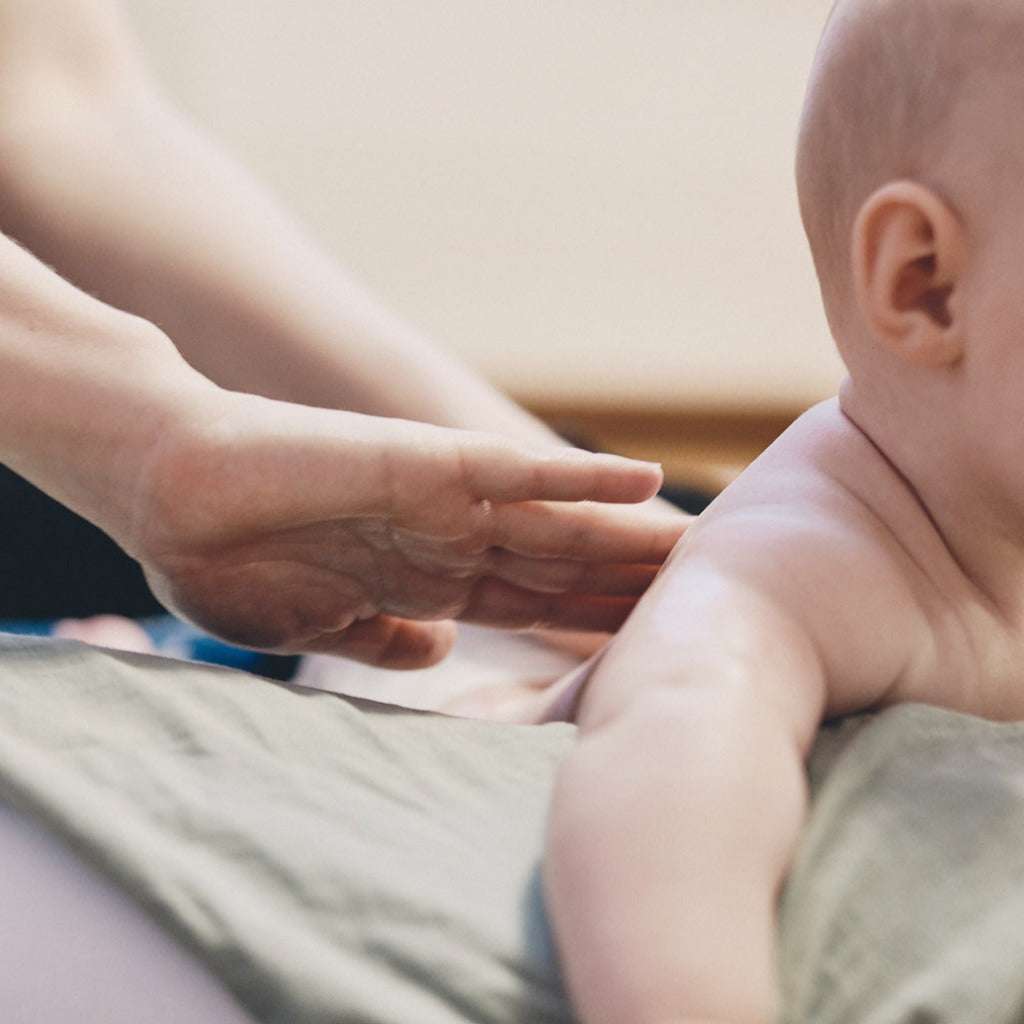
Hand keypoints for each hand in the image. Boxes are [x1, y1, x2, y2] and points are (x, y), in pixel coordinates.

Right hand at [128, 390, 685, 667]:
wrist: (174, 497)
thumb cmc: (234, 562)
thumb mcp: (323, 622)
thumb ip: (386, 634)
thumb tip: (438, 651)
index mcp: (431, 578)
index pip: (537, 605)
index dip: (599, 623)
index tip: (660, 646)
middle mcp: (453, 538)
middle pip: (567, 567)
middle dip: (637, 588)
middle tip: (721, 604)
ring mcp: (447, 501)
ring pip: (561, 523)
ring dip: (633, 538)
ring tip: (708, 548)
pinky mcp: (427, 465)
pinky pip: (517, 473)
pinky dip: (580, 479)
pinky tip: (645, 485)